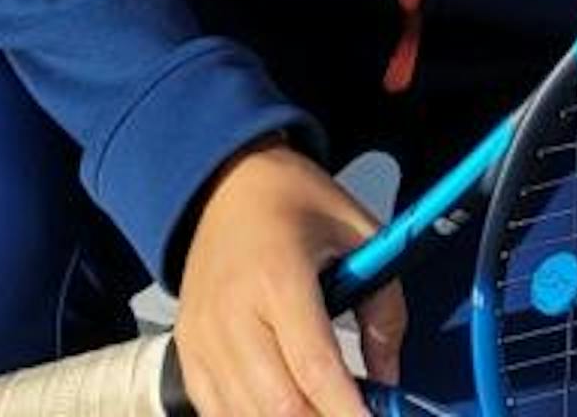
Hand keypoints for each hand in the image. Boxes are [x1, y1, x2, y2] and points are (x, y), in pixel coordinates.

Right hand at [174, 139, 402, 416]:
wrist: (229, 183)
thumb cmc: (293, 202)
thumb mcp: (360, 234)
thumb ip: (384, 307)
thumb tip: (389, 376)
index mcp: (278, 276)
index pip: (315, 366)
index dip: (347, 409)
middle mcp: (233, 312)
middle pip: (277, 403)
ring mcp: (203, 336)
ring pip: (244, 415)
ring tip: (327, 413)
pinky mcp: (187, 349)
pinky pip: (215, 410)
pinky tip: (286, 412)